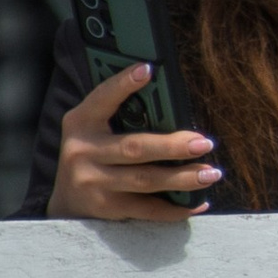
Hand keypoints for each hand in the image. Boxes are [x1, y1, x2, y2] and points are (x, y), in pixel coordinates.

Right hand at [46, 64, 219, 221]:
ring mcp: (92, 182)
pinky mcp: (105, 208)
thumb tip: (172, 109)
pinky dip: (175, 208)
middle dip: (173, 146)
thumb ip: (121, 116)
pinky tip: (198, 202)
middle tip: (204, 143)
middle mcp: (82, 152)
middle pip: (134, 148)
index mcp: (81, 122)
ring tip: (210, 173)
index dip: (123, 84)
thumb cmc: (93, 154)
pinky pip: (147, 209)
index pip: (103, 98)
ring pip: (145, 180)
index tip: (148, 69)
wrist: (66, 202)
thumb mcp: (94, 130)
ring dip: (182, 178)